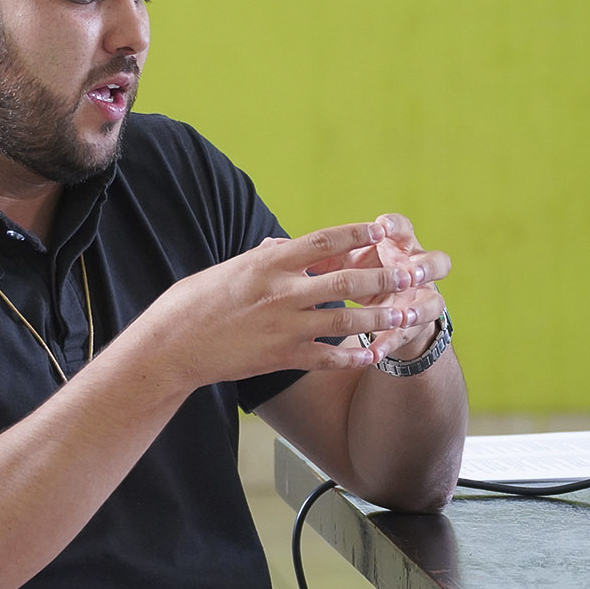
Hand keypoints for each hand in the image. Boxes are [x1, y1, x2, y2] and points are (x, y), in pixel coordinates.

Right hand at [133, 221, 429, 389]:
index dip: (358, 235)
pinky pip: (328, 357)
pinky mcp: (281, 357)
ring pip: (346, 321)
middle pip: (347, 281)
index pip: (324, 241)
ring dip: (382, 318)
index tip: (383, 230)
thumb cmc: (196, 301)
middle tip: (417, 274)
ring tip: (410, 314)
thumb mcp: (233, 268)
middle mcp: (281, 291)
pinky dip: (355, 357)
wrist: (173, 344)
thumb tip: (286, 245)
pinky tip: (376, 355)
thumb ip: (266, 258)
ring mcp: (283, 326)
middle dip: (387, 277)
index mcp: (269, 262)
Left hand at [300, 212, 449, 362]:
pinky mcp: (413, 326)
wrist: (383, 303)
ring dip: (416, 310)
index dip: (394, 226)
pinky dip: (389, 344)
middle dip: (420, 268)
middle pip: (431, 262)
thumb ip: (316, 254)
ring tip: (403, 316)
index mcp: (395, 244)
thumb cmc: (352, 272)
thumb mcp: (338, 260)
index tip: (381, 226)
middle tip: (409, 273)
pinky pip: (406, 336)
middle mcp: (414, 268)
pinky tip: (374, 353)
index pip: (401, 227)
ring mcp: (420, 298)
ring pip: (431, 302)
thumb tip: (273, 245)